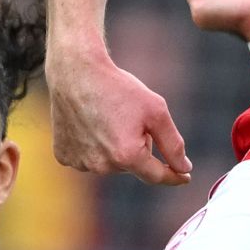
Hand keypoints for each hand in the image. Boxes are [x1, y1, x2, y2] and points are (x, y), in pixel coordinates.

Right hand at [48, 43, 192, 185]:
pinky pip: (88, 158)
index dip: (173, 175)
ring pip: (110, 163)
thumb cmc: (118, 88)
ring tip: (106, 119)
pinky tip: (88, 124)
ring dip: (114, 148)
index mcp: (127, 156)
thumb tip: (184, 168)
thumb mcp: (156, 111)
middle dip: (137, 147)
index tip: (184, 176)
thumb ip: (173, 144)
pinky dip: (92, 146)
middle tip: (129, 118)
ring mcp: (81, 163)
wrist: (76, 72)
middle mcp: (102, 166)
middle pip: (132, 165)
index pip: (156, 176)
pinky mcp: (65, 156)